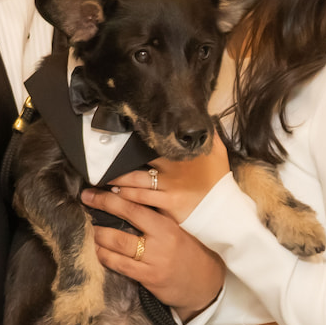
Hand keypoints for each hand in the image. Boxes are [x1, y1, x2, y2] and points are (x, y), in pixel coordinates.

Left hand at [81, 187, 223, 314]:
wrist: (205, 282)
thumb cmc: (189, 250)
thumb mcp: (177, 228)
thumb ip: (156, 216)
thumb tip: (126, 197)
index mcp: (167, 224)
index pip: (135, 205)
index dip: (112, 197)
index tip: (96, 190)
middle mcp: (160, 240)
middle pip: (124, 221)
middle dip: (101, 208)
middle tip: (85, 201)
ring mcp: (154, 261)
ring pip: (118, 244)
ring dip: (99, 236)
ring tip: (90, 229)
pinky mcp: (149, 279)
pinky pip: (121, 266)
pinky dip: (106, 257)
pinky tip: (98, 252)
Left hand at [107, 131, 229, 223]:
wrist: (225, 208)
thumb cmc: (218, 179)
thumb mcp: (217, 152)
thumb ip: (208, 133)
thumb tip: (204, 116)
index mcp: (181, 154)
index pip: (152, 144)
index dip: (134, 141)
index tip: (119, 135)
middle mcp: (172, 169)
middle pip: (139, 162)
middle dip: (119, 161)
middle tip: (101, 158)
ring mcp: (169, 187)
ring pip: (136, 182)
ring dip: (117, 180)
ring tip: (101, 179)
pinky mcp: (168, 204)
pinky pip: (142, 200)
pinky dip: (126, 196)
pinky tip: (114, 195)